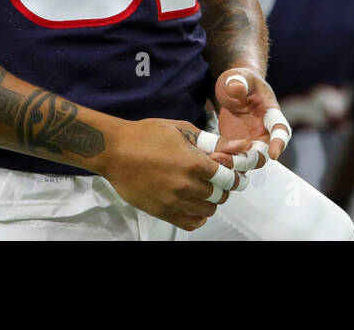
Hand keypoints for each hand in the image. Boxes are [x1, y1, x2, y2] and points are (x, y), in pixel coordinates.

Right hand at [99, 118, 247, 231]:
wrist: (115, 151)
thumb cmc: (147, 135)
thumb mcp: (181, 130)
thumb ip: (211, 141)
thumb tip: (239, 145)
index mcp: (194, 162)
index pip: (228, 177)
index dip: (234, 176)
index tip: (234, 175)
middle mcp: (186, 184)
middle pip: (219, 195)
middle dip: (222, 188)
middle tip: (216, 181)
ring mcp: (174, 200)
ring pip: (207, 210)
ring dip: (210, 202)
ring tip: (203, 191)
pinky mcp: (162, 211)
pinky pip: (190, 223)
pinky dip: (198, 218)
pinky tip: (194, 207)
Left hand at [213, 68, 291, 166]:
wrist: (231, 90)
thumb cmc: (239, 81)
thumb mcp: (237, 76)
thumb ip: (239, 81)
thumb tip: (237, 88)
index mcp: (270, 112)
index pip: (280, 128)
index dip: (279, 142)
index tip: (275, 154)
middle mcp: (264, 132)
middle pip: (263, 153)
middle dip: (248, 160)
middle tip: (228, 158)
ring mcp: (251, 142)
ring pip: (248, 162)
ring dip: (234, 164)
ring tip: (214, 157)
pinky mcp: (237, 148)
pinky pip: (234, 161)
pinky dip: (224, 163)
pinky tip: (210, 157)